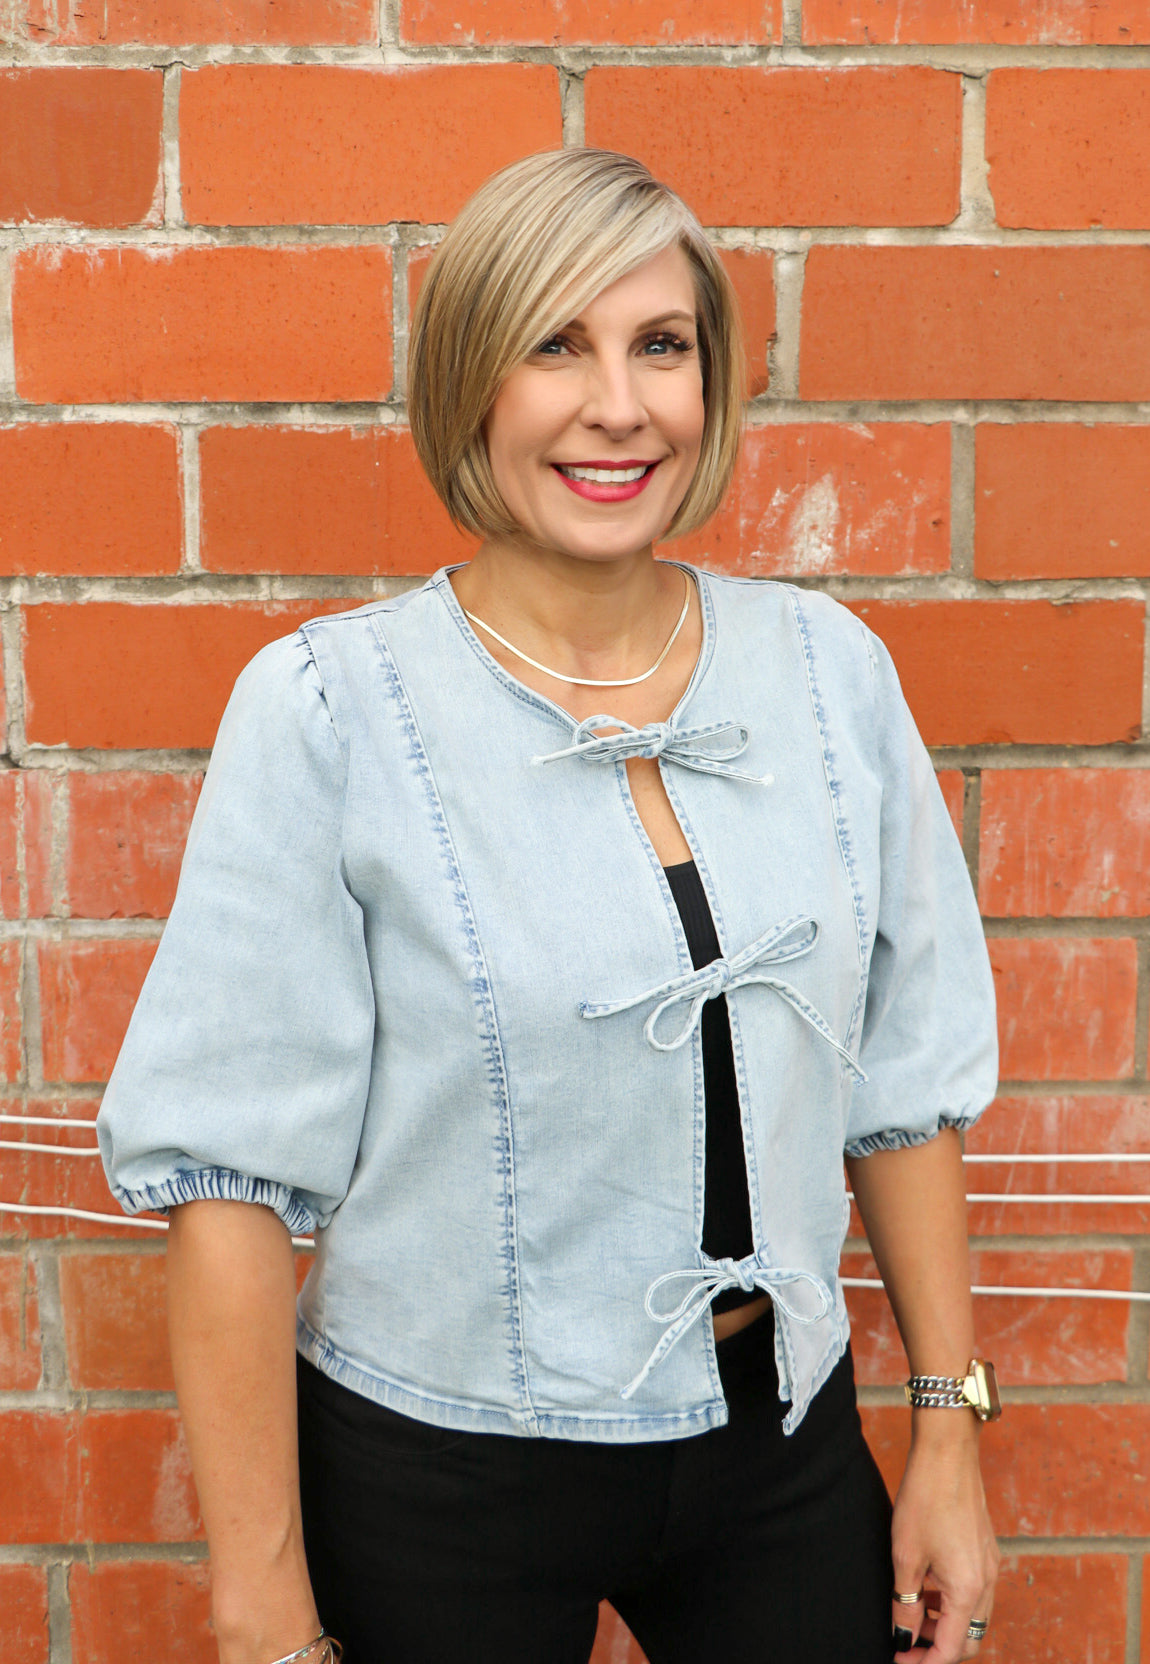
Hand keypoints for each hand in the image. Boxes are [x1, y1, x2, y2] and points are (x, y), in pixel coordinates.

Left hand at [889, 1421, 998, 1662]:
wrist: (947, 1452)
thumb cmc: (925, 1499)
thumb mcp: (906, 1557)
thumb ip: (905, 1604)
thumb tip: (902, 1638)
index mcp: (968, 1590)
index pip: (952, 1650)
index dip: (924, 1663)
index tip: (899, 1660)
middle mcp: (986, 1583)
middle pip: (968, 1639)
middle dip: (937, 1648)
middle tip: (904, 1644)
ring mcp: (989, 1566)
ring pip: (971, 1617)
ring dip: (944, 1625)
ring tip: (909, 1616)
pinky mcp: (984, 1551)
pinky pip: (972, 1592)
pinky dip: (950, 1602)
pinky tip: (925, 1589)